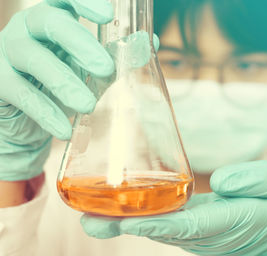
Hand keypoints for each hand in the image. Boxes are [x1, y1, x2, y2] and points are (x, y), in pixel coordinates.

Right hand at [0, 0, 114, 180]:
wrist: (33, 117)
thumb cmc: (65, 81)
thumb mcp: (94, 70)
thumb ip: (119, 57)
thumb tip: (149, 42)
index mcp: (55, 18)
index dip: (84, 2)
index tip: (108, 15)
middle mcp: (29, 28)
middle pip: (49, 22)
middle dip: (80, 43)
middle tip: (105, 68)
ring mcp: (9, 52)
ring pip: (33, 58)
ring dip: (64, 82)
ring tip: (88, 105)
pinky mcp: (0, 81)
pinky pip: (20, 93)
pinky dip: (45, 112)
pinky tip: (64, 129)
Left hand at [81, 161, 266, 255]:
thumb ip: (253, 180)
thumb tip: (220, 181)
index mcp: (228, 220)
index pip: (190, 224)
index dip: (159, 224)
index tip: (129, 223)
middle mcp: (205, 231)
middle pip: (163, 230)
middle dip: (127, 227)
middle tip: (90, 221)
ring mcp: (195, 233)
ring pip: (158, 230)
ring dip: (125, 225)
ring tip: (91, 215)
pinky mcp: (190, 228)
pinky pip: (162, 224)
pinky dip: (137, 220)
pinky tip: (113, 211)